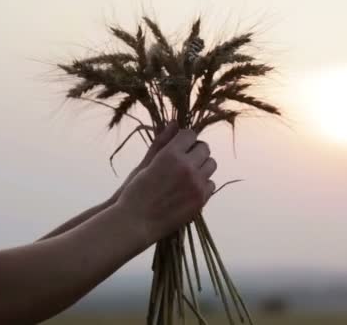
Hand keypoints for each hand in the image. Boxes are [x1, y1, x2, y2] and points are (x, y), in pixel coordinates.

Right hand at [115, 125, 216, 244]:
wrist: (136, 222)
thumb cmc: (135, 190)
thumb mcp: (146, 163)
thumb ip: (163, 142)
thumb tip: (175, 123)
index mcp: (171, 155)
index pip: (190, 135)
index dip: (185, 139)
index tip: (180, 146)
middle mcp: (187, 167)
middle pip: (205, 148)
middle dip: (196, 151)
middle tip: (185, 160)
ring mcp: (196, 184)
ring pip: (211, 165)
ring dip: (202, 167)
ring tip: (187, 175)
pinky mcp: (201, 199)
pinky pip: (211, 184)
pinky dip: (203, 185)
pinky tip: (189, 189)